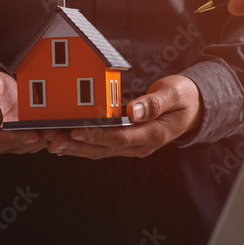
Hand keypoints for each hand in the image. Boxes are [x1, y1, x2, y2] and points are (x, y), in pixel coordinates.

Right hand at [0, 61, 55, 153]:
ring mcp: (1, 136)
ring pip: (22, 145)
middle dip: (31, 141)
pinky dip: (43, 135)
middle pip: (9, 146)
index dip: (11, 140)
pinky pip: (29, 137)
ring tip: (58, 132)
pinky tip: (57, 130)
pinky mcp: (14, 131)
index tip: (31, 136)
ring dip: (41, 140)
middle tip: (52, 134)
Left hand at [46, 75, 202, 158]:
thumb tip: (133, 111)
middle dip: (77, 145)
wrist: (193, 109)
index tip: (75, 129)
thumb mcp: (174, 93)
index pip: (120, 137)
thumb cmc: (183, 96)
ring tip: (51, 143)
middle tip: (52, 141)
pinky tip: (64, 142)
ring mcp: (133, 147)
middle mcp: (141, 145)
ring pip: (100, 151)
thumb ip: (154, 103)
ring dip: (75, 148)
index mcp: (153, 134)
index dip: (96, 134)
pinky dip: (82, 145)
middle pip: (104, 148)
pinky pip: (102, 147)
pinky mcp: (126, 143)